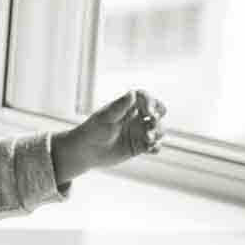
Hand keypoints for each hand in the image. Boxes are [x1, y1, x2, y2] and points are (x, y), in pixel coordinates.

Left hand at [52, 88, 166, 184]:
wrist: (86, 151)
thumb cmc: (93, 130)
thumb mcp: (106, 117)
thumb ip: (120, 106)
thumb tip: (132, 93)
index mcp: (127, 106)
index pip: (146, 98)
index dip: (151, 103)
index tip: (149, 112)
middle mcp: (136, 118)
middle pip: (157, 113)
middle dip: (158, 117)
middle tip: (152, 122)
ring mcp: (138, 132)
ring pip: (158, 130)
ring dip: (157, 133)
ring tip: (148, 138)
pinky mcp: (139, 147)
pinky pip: (154, 146)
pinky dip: (155, 147)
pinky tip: (150, 149)